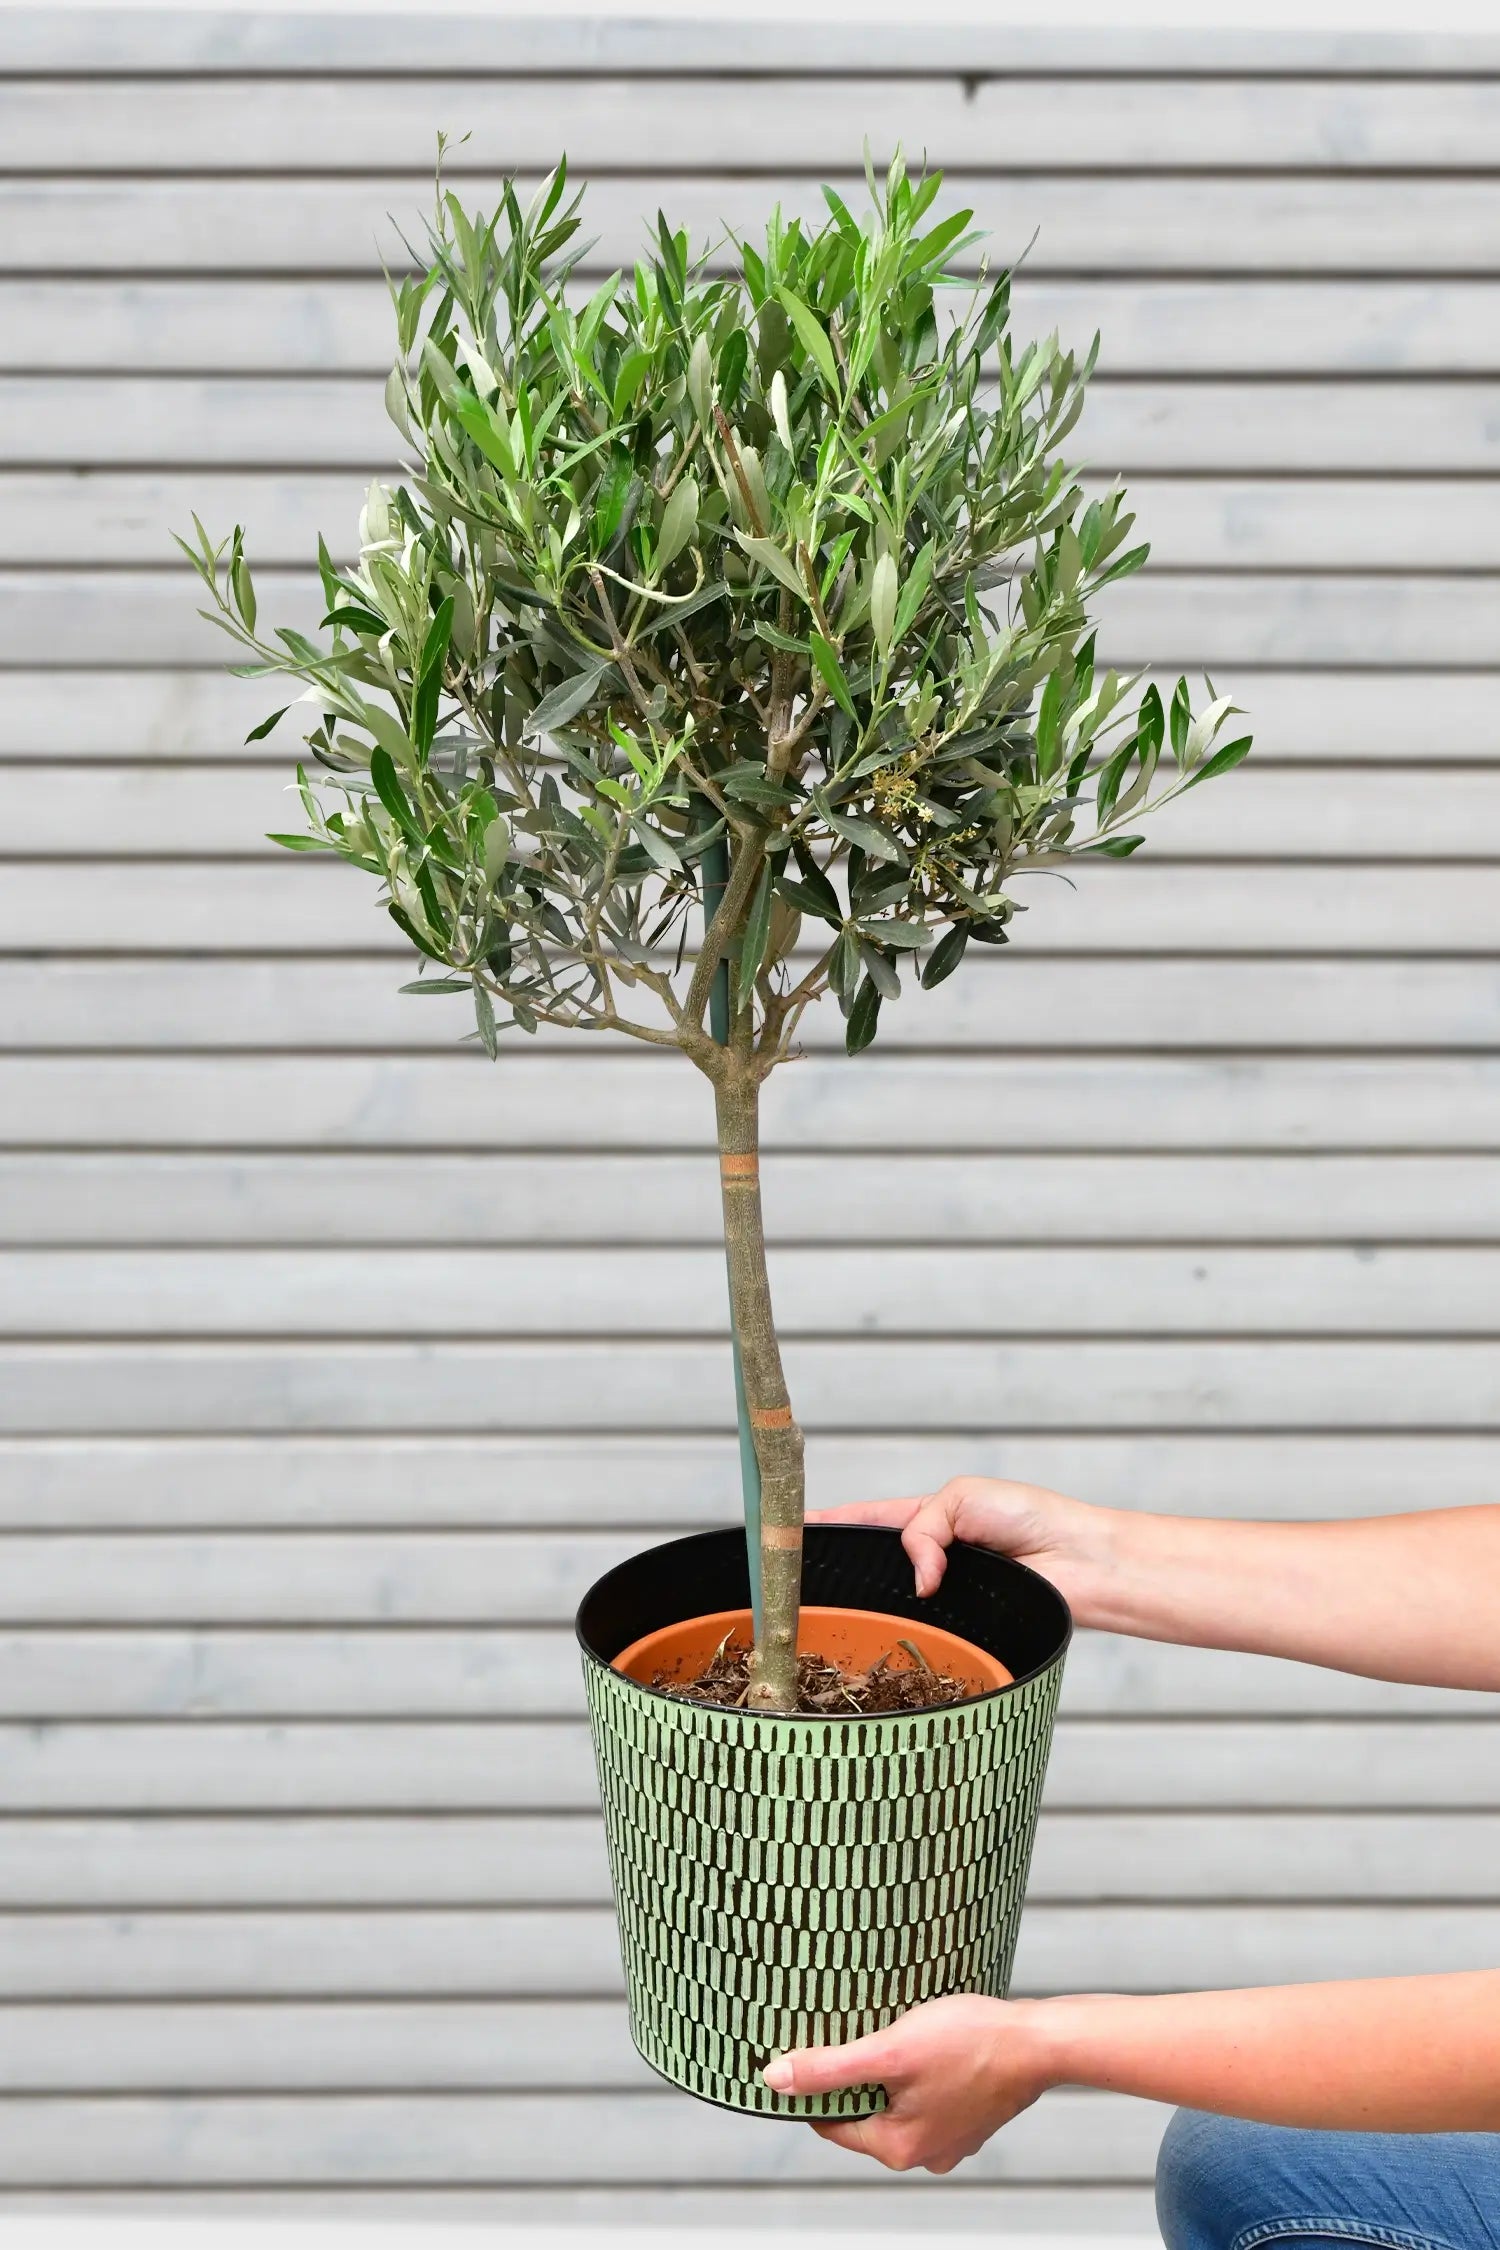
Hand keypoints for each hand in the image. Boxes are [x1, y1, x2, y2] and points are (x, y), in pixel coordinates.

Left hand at [761, 1994, 1055, 2172]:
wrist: (1038, 2041)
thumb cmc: (969, 2042)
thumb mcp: (889, 2050)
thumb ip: (830, 2068)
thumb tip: (774, 2079)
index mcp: (898, 2148)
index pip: (830, 2123)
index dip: (813, 2086)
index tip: (805, 2049)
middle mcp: (924, 2154)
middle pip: (864, 2113)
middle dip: (854, 2076)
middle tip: (850, 2030)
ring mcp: (951, 2137)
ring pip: (896, 2102)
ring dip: (887, 2071)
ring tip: (887, 2030)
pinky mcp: (970, 2116)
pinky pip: (926, 2096)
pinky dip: (917, 2072)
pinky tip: (924, 2041)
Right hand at [810, 1473, 1110, 1610]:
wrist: (1082, 1562)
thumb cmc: (1033, 1518)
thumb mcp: (963, 1498)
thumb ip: (923, 1530)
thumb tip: (918, 1582)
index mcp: (927, 1517)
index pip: (865, 1520)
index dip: (828, 1525)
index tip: (787, 1530)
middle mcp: (929, 1558)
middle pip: (871, 1565)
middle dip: (840, 1569)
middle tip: (800, 1579)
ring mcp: (943, 1594)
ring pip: (892, 1600)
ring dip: (872, 1602)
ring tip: (836, 1607)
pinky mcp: (960, 1626)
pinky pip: (921, 1627)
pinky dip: (908, 1625)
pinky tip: (891, 1628)